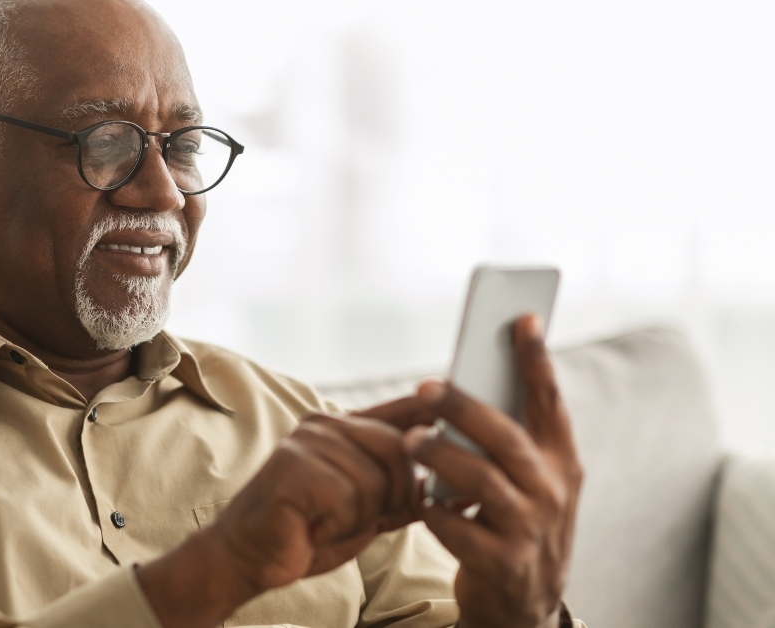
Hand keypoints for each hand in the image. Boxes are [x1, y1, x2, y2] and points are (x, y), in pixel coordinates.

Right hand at [137, 396, 433, 627]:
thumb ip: (402, 494)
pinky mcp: (294, 465)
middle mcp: (325, 424)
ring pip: (376, 479)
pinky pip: (348, 497)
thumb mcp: (366, 512)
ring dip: (360, 517)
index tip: (459, 424)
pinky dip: (337, 524)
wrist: (250, 555)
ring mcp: (307, 441)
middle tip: (357, 518)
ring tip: (327, 522)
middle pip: (400, 449)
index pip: (401, 410)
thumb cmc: (306, 532)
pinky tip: (312, 527)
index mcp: (342, 427)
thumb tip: (456, 489)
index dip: (432, 416)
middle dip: (392, 496)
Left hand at [406, 315, 582, 627]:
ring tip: (411, 440)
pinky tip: (420, 500)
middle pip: (507, 437)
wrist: (525, 607)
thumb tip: (465, 384)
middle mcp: (553, 491)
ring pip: (482, 481)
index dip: (535, 359)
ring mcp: (530, 530)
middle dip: (465, 408)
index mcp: (561, 461)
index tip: (521, 318)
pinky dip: (435, 511)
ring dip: (441, 457)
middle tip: (427, 387)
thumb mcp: (529, 482)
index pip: (550, 401)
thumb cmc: (516, 525)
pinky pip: (459, 529)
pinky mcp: (504, 564)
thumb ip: (509, 440)